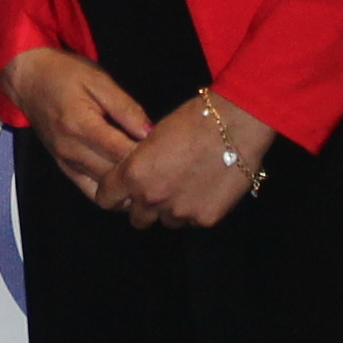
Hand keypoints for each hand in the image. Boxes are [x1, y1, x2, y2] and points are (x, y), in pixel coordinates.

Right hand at [1, 46, 153, 209]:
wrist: (29, 80)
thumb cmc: (66, 74)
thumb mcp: (99, 81)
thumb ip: (125, 108)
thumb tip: (150, 132)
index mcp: (81, 125)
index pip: (122, 152)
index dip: (148, 156)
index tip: (168, 152)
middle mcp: (71, 149)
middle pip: (115, 175)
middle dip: (142, 173)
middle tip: (165, 167)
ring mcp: (65, 162)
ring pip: (105, 189)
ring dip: (128, 186)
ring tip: (150, 176)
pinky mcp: (64, 168)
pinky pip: (91, 192)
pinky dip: (112, 193)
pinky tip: (129, 186)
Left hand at [115, 89, 277, 230]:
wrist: (236, 125)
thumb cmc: (193, 121)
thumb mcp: (152, 137)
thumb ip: (137, 163)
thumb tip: (132, 176)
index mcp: (133, 175)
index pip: (106, 199)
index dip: (114, 195)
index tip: (124, 191)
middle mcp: (152, 198)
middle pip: (137, 219)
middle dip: (145, 207)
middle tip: (161, 189)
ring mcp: (180, 212)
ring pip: (167, 221)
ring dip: (172, 209)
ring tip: (189, 185)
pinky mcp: (205, 219)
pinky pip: (193, 221)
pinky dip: (197, 209)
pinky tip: (207, 188)